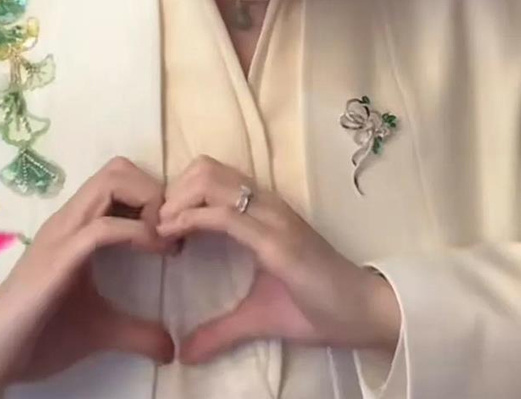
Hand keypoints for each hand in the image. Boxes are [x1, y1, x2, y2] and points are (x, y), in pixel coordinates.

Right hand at [0, 158, 175, 395]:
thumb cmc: (39, 335)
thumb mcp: (101, 330)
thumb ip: (136, 332)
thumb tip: (171, 349)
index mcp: (79, 225)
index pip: (120, 178)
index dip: (155, 195)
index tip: (176, 232)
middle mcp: (70, 219)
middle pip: (119, 168)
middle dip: (155, 191)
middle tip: (172, 231)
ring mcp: (63, 233)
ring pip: (112, 182)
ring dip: (149, 203)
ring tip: (165, 241)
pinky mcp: (58, 258)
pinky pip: (104, 228)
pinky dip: (138, 233)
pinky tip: (156, 253)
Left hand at [157, 155, 400, 363]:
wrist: (364, 315)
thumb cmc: (317, 308)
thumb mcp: (258, 317)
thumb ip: (221, 330)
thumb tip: (184, 352)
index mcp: (261, 212)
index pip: (210, 176)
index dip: (178, 193)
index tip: (159, 225)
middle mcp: (265, 204)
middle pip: (204, 168)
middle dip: (172, 191)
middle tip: (156, 226)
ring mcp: (272, 218)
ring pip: (211, 181)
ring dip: (177, 200)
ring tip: (161, 230)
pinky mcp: (276, 240)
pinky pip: (226, 216)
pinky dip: (192, 219)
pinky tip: (175, 237)